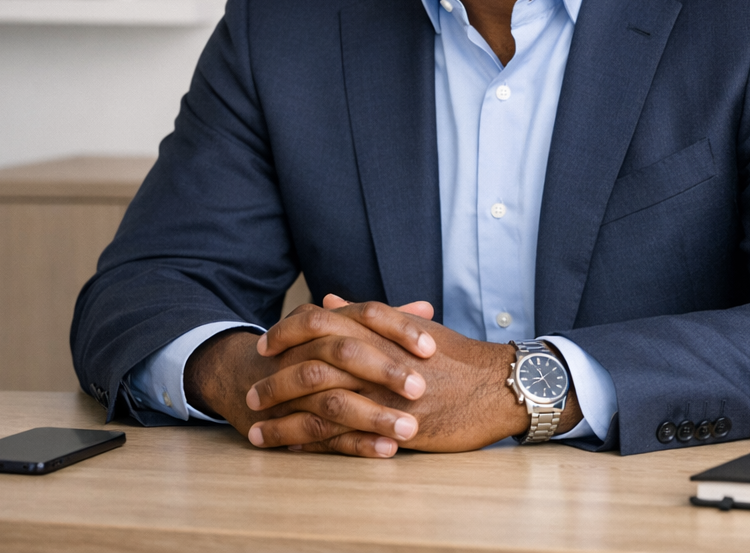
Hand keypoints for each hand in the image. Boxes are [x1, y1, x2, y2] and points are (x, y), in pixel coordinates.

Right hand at [183, 298, 437, 456]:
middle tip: (421, 388)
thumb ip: (386, 320)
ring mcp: (294, 387)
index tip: (432, 347)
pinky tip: (386, 450)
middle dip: (384, 371)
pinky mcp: (287, 422)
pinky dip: (355, 443)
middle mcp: (308, 349)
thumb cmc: (311, 350)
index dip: (400, 329)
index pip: (366, 314)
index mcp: (327, 322)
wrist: (244, 375)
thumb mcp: (345, 328)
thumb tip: (426, 308)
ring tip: (410, 429)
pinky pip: (322, 435)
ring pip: (334, 399)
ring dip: (374, 416)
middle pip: (346, 353)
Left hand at [246, 296, 581, 454]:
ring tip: (257, 429)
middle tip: (252, 392)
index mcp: (380, 327)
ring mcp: (385, 391)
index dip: (287, 333)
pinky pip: (344, 436)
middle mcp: (378, 355)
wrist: (497, 384)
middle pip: (312, 363)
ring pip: (321, 402)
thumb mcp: (409, 328)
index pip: (321, 322)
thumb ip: (365, 314)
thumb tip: (328, 298)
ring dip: (284, 417)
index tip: (265, 344)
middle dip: (276, 379)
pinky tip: (291, 450)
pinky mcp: (395, 424)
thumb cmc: (455, 356)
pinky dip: (312, 443)